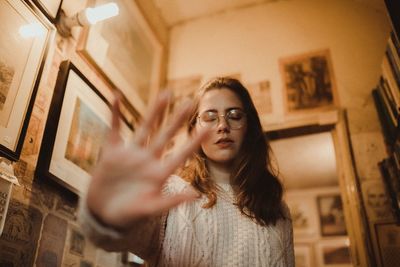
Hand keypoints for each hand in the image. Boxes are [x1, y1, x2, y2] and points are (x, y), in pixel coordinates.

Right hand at [86, 91, 208, 229]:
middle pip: (165, 135)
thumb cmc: (128, 216)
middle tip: (191, 102)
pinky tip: (116, 96)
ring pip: (144, 128)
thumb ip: (170, 202)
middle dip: (177, 119)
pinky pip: (114, 128)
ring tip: (166, 93)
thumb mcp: (149, 210)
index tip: (209, 128)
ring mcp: (130, 154)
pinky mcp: (111, 152)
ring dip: (154, 111)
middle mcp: (147, 160)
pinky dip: (114, 113)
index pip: (181, 154)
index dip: (194, 141)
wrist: (103, 216)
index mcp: (159, 174)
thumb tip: (196, 195)